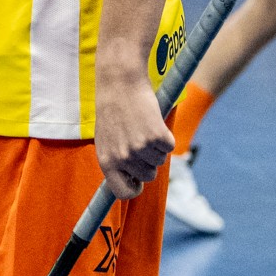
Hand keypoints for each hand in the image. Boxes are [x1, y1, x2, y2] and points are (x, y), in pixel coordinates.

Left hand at [92, 66, 172, 198]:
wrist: (120, 83)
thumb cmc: (113, 111)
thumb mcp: (106, 139)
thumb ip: (116, 161)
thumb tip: (131, 183)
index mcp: (106, 161)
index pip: (123, 192)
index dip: (134, 188)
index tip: (138, 181)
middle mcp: (123, 158)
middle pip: (148, 176)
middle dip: (148, 161)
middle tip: (139, 139)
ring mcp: (140, 148)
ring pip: (160, 161)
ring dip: (156, 147)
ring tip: (142, 126)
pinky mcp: (156, 137)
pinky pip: (169, 147)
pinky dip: (166, 136)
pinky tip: (152, 121)